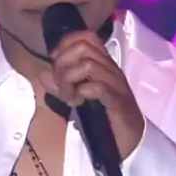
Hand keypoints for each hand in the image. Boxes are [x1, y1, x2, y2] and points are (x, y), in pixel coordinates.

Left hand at [38, 30, 144, 157]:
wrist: (131, 139)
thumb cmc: (105, 116)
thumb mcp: (78, 96)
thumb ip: (61, 85)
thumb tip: (44, 74)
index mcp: (103, 64)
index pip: (86, 36)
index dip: (66, 44)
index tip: (56, 63)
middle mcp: (111, 68)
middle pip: (84, 46)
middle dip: (64, 63)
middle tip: (62, 84)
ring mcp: (116, 83)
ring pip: (88, 65)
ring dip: (70, 80)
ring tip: (69, 97)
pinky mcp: (118, 101)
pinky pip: (98, 86)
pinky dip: (82, 92)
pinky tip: (78, 103)